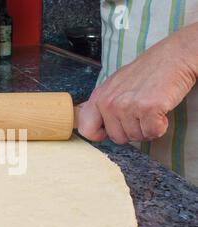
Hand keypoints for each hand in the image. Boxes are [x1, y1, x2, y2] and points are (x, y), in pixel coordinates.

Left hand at [78, 27, 196, 143]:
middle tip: (140, 113)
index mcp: (99, 97)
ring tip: (150, 108)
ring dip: (146, 127)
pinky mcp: (147, 108)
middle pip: (117, 137)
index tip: (111, 130)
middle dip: (131, 130)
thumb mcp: (114, 86)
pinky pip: (152, 132)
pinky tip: (159, 110)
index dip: (100, 135)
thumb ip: (102, 105)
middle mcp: (109, 103)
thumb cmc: (145, 72)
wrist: (172, 57)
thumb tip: (90, 126)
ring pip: (135, 137)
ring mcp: (127, 106)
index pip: (87, 129)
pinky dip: (159, 126)